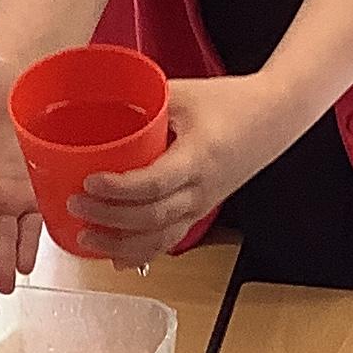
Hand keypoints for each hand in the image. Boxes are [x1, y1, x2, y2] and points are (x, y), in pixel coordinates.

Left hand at [63, 73, 281, 264]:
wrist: (275, 118)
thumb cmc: (234, 103)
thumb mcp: (185, 93)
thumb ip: (144, 99)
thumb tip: (99, 99)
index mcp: (198, 158)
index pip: (155, 182)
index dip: (119, 188)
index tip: (90, 181)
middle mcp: (201, 189)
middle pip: (152, 217)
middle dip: (109, 218)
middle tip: (76, 205)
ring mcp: (202, 204)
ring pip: (160, 238)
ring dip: (121, 244)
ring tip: (86, 238)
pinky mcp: (201, 210)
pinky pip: (170, 240)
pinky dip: (141, 253)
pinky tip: (116, 259)